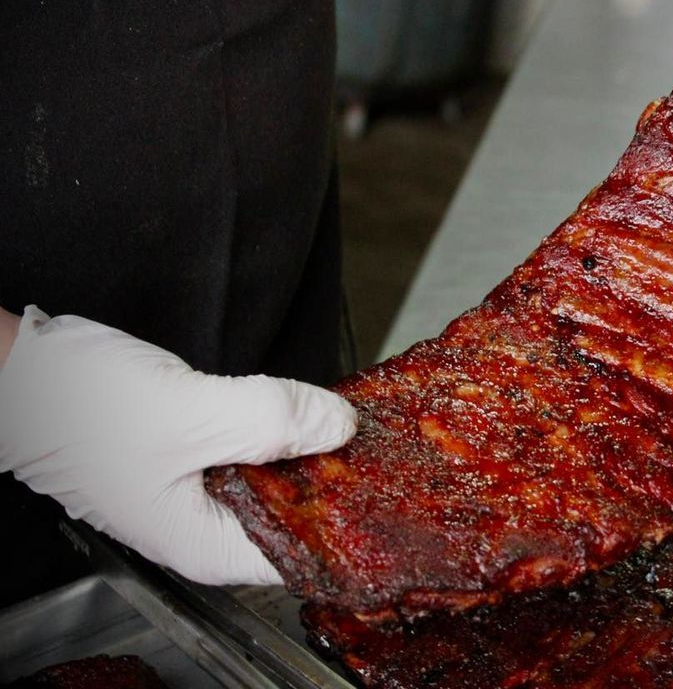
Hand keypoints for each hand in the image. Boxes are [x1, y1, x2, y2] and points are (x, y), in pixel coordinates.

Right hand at [0, 306, 356, 584]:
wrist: (26, 370)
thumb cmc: (82, 410)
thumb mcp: (196, 413)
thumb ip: (273, 422)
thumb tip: (339, 426)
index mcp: (204, 544)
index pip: (297, 554)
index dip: (344, 522)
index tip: (385, 485)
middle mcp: (205, 525)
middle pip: (291, 512)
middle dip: (333, 478)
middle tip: (382, 443)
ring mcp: (198, 488)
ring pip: (275, 474)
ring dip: (308, 446)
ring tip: (353, 419)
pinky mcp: (195, 451)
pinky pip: (253, 446)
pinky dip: (279, 428)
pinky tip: (308, 406)